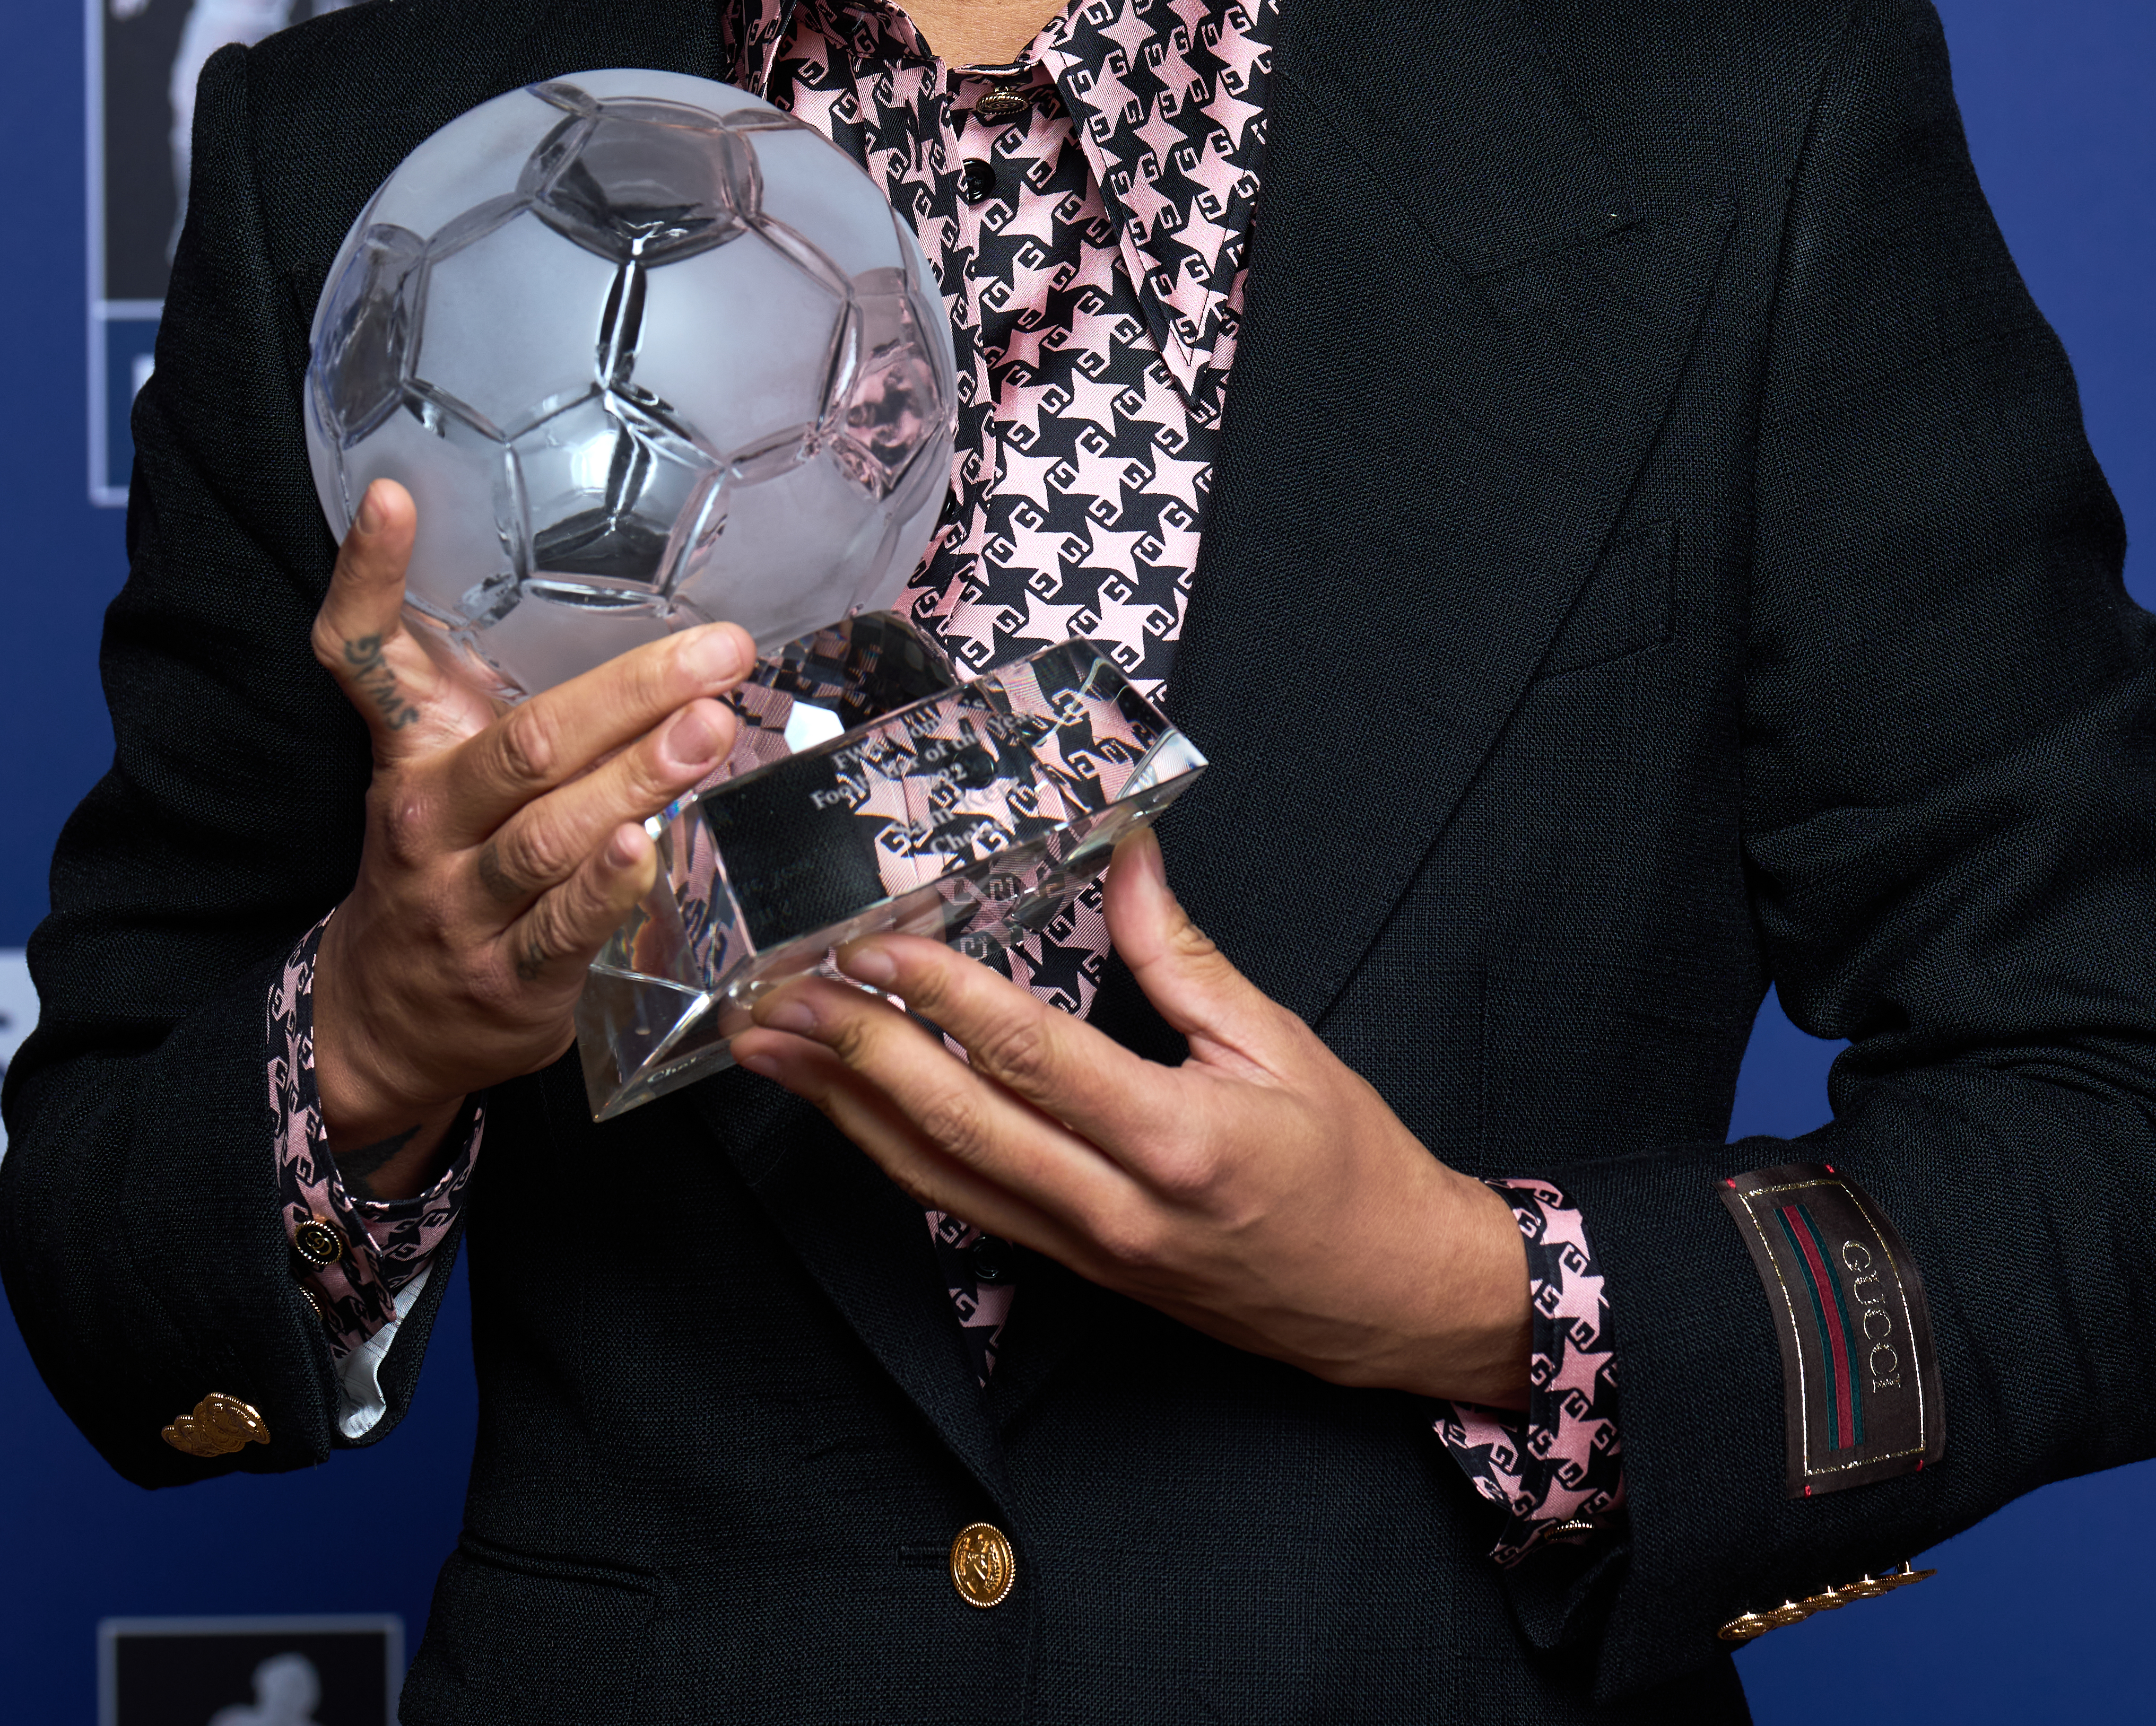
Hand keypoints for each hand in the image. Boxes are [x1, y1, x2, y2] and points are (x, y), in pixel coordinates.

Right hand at [307, 478, 749, 1187]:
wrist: (387, 1021)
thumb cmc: (443, 864)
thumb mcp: (442, 767)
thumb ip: (505, 692)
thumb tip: (635, 607)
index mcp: (410, 751)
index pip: (362, 654)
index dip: (368, 573)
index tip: (393, 497)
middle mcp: (427, 819)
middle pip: (523, 743)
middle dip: (628, 694)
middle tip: (716, 653)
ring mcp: (463, 903)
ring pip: (551, 831)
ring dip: (638, 778)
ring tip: (711, 730)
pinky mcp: (508, 978)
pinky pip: (563, 927)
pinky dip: (606, 888)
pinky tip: (648, 847)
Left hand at [727, 829, 1532, 1406]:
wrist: (1388, 1300)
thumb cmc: (1350, 1168)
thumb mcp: (1281, 1043)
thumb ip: (1184, 954)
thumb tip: (1123, 854)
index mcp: (1174, 1138)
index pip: (1029, 1056)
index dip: (941, 997)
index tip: (871, 945)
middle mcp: (1113, 1205)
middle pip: (955, 1122)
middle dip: (852, 1052)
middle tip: (776, 991)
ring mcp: (1083, 1248)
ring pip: (934, 1174)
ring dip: (841, 1106)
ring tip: (767, 1045)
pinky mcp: (1070, 1269)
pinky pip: (959, 1204)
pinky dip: (889, 1150)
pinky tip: (841, 1107)